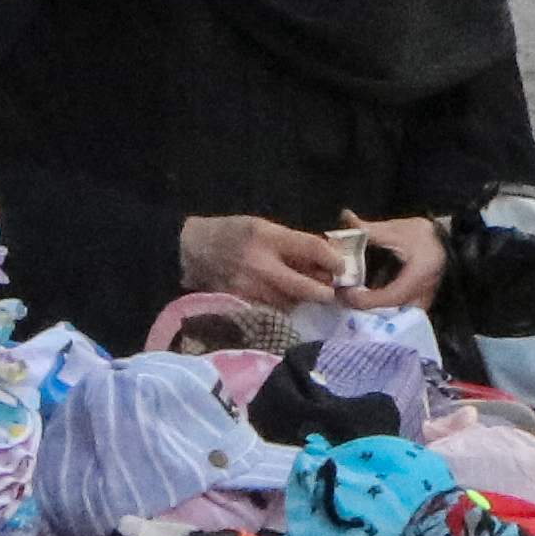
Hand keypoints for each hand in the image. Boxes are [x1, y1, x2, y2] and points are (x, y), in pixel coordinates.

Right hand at [179, 213, 341, 307]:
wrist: (192, 249)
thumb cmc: (232, 233)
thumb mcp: (263, 226)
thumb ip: (292, 242)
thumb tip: (325, 258)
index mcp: (267, 237)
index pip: (311, 248)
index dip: (333, 259)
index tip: (342, 267)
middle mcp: (260, 265)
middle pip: (305, 286)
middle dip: (324, 291)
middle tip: (331, 292)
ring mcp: (250, 288)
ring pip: (291, 302)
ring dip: (303, 300)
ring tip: (307, 293)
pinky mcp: (242, 304)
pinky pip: (272, 309)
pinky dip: (283, 305)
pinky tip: (283, 298)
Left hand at [335, 213, 444, 310]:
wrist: (451, 241)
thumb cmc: (426, 235)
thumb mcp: (397, 230)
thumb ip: (370, 229)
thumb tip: (346, 216)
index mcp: (417, 277)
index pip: (389, 298)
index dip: (365, 299)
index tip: (346, 292)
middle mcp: (422, 296)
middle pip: (388, 312)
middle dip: (364, 306)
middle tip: (343, 295)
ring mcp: (422, 303)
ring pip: (393, 315)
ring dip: (371, 307)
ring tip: (350, 295)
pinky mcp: (419, 304)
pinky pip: (397, 311)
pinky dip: (381, 306)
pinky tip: (366, 295)